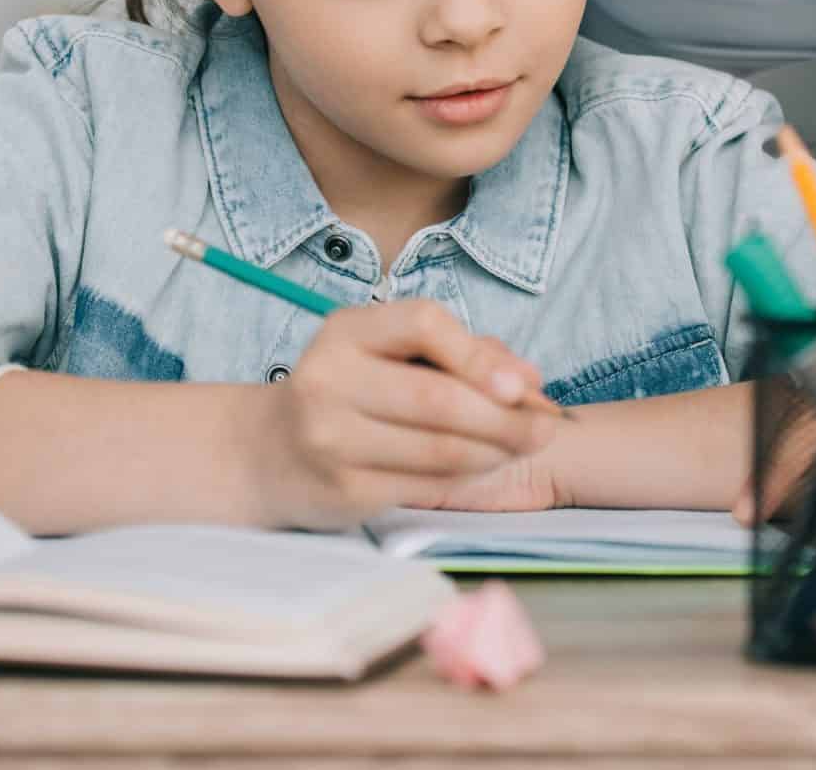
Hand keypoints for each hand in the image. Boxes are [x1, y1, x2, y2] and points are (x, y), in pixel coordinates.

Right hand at [243, 299, 560, 527]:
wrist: (268, 452)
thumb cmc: (350, 391)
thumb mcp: (387, 353)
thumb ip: (460, 354)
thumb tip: (529, 382)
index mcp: (345, 331)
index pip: (422, 325)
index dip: (480, 355)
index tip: (522, 384)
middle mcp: (329, 380)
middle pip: (439, 399)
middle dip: (506, 417)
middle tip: (547, 427)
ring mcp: (330, 439)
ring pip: (440, 449)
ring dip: (497, 450)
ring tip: (525, 446)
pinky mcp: (342, 490)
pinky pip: (425, 484)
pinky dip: (468, 477)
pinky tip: (486, 467)